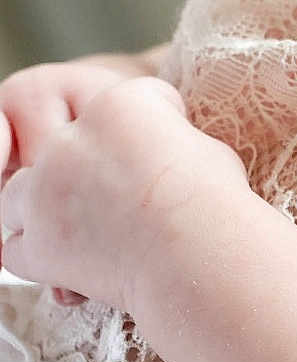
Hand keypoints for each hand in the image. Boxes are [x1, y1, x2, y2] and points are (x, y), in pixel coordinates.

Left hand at [0, 76, 246, 310]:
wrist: (198, 249)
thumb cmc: (213, 198)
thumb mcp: (202, 145)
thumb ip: (168, 140)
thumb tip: (166, 153)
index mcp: (118, 103)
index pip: (122, 104)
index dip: (150, 129)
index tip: (171, 154)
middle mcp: (70, 139)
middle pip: (60, 144)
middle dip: (82, 166)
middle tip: (119, 193)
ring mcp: (44, 191)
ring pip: (19, 192)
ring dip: (45, 205)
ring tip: (86, 224)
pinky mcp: (37, 242)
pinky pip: (16, 246)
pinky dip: (39, 252)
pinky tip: (72, 258)